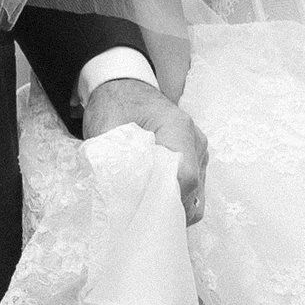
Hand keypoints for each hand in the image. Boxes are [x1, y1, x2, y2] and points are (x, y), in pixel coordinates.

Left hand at [81, 74, 207, 221]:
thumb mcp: (107, 129)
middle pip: (193, 190)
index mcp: (178, 127)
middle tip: (136, 217)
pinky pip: (191, 191)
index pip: (184, 176)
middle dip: (166, 208)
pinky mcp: (194, 160)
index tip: (140, 210)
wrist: (124, 87)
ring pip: (195, 195)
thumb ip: (114, 159)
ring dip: (170, 207)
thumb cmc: (116, 104)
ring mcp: (198, 152)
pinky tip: (150, 202)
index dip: (164, 200)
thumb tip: (119, 194)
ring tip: (142, 210)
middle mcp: (195, 141)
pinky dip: (172, 201)